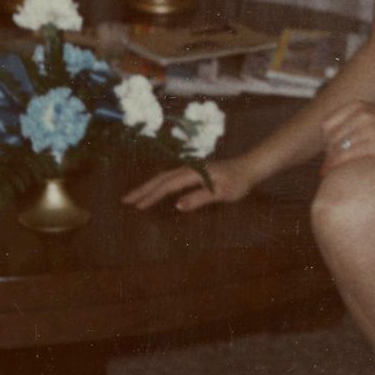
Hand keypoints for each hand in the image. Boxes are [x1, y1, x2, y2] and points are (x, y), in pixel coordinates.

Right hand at [123, 155, 252, 213]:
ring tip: (135, 196)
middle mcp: (188, 169)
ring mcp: (190, 169)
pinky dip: (158, 184)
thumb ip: (200, 198)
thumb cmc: (238, 182)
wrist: (249, 167)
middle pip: (160, 179)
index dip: (152, 196)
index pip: (167, 186)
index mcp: (192, 174)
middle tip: (125, 200)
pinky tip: (155, 190)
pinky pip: (170, 178)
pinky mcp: (193, 172)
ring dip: (148, 186)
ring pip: (164, 177)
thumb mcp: (221, 193)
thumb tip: (177, 205)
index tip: (137, 206)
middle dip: (142, 189)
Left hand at [318, 99, 374, 172]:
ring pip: (337, 148)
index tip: (329, 151)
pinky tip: (333, 172)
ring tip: (330, 171)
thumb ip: (353, 121)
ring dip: (331, 162)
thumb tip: (334, 142)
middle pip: (331, 138)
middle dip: (328, 154)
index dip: (325, 140)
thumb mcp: (372, 113)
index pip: (327, 125)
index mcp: (356, 106)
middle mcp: (360, 115)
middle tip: (330, 165)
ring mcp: (368, 129)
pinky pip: (348, 155)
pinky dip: (337, 165)